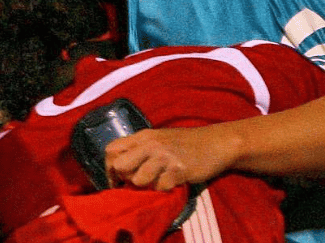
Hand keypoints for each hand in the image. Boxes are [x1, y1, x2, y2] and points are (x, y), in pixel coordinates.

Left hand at [104, 126, 234, 190]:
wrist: (215, 143)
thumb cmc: (185, 143)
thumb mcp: (159, 138)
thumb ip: (140, 148)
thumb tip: (119, 167)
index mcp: (144, 135)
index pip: (111, 150)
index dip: (109, 167)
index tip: (116, 179)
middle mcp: (151, 144)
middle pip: (120, 165)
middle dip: (125, 178)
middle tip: (136, 182)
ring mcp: (164, 157)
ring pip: (138, 179)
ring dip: (145, 185)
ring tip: (157, 181)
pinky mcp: (178, 170)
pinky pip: (159, 187)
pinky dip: (163, 189)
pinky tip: (171, 182)